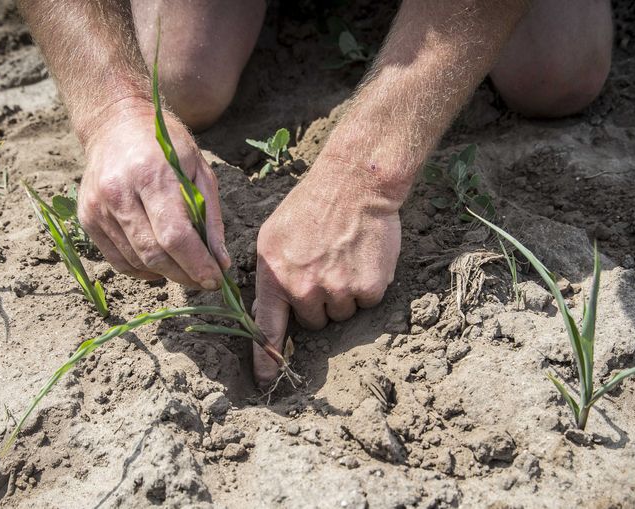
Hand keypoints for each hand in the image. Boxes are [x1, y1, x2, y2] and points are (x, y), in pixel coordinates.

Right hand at [78, 100, 229, 288]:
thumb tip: (221, 262)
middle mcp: (119, 192)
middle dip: (184, 275)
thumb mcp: (200, 171)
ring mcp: (98, 206)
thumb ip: (211, 218)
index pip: (175, 235)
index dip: (196, 264)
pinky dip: (142, 270)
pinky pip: (117, 260)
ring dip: (166, 274)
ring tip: (187, 271)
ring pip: (136, 260)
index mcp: (152, 175)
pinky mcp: (86, 217)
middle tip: (205, 281)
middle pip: (154, 253)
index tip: (215, 280)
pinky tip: (160, 266)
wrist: (115, 124)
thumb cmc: (166, 146)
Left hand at [253, 156, 401, 382]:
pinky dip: (368, 286)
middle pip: (314, 321)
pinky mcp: (367, 287)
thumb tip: (269, 311)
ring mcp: (337, 289)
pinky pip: (367, 302)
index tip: (266, 381)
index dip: (266, 359)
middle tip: (326, 268)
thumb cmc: (313, 205)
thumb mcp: (274, 235)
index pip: (268, 327)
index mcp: (276, 274)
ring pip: (342, 313)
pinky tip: (363, 259)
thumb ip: (272, 274)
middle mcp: (304, 287)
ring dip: (345, 294)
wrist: (355, 184)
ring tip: (345, 258)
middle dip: (320, 302)